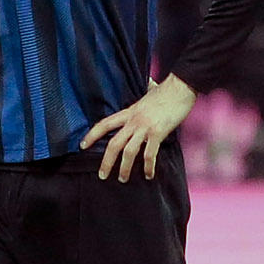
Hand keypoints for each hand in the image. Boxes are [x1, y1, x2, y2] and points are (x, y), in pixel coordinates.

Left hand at [79, 75, 196, 181]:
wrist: (180, 88)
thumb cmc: (167, 91)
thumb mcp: (148, 92)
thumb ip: (145, 91)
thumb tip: (149, 83)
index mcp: (128, 112)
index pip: (104, 124)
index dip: (91, 135)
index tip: (82, 146)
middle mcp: (133, 121)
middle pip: (113, 144)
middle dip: (106, 162)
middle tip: (101, 175)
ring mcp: (145, 127)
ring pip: (128, 152)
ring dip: (124, 168)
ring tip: (122, 179)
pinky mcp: (158, 132)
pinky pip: (149, 154)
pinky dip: (148, 167)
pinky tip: (148, 175)